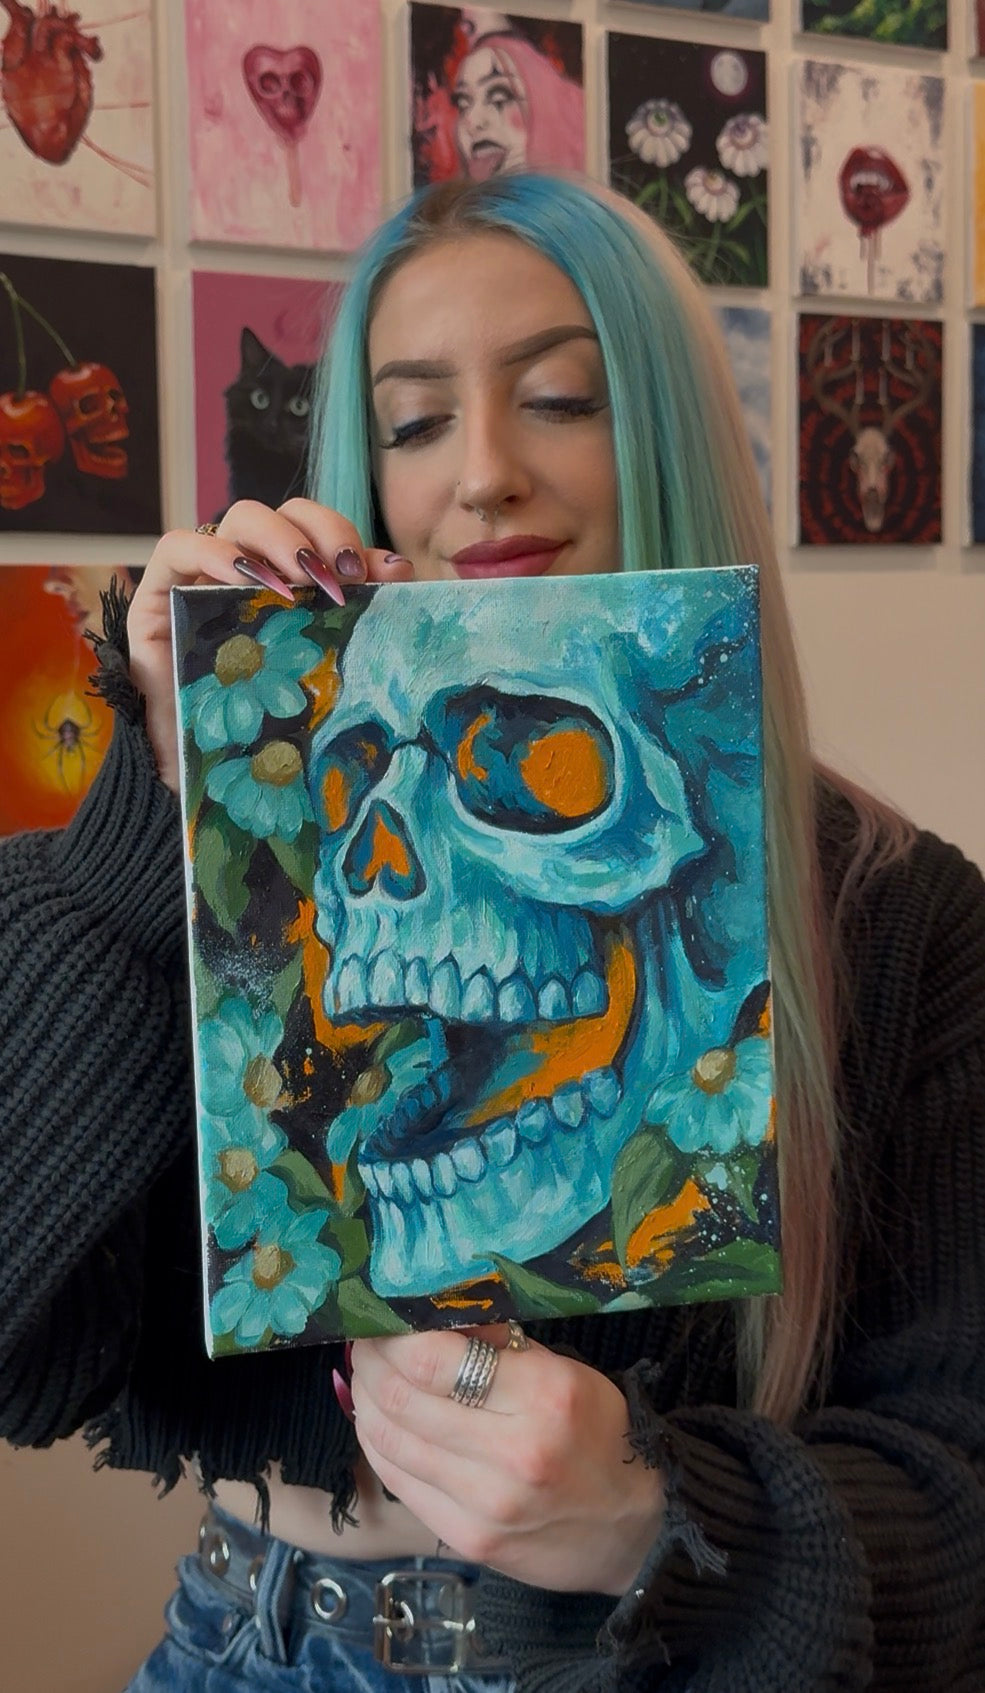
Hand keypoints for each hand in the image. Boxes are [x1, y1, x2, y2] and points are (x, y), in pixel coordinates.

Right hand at [127, 498, 412, 790]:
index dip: (337, 534)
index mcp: (284, 577)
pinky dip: (212, 554)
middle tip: (335, 578)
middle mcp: (244, 568)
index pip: (312, 527)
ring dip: (276, 542)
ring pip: (237, 521)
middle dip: (315, 536)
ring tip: (298, 585)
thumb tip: (397, 567)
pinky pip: (176, 548)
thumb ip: (355, 614)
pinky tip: (241, 578)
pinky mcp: (156, 594)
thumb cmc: (268, 720)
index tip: (362, 571)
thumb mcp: (318, 663)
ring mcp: (198, 577)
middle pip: (280, 514)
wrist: (210, 774)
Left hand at [349, 1326, 664, 1594]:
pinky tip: (377, 1419)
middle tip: (364, 1339)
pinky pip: (399, 1481)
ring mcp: (487, 1504)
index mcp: (544, 1395)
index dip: (392, 1334)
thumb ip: (498, 1343)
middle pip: (401, 1397)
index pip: (434, 1358)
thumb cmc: (598, 1433)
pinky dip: (377, 1443)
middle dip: (369, 1361)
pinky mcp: (468, 1540)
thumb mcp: (565, 1370)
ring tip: (365, 1374)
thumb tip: (430, 1311)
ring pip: (390, 1439)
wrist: (631, 1528)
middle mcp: (513, 1452)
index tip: (380, 1315)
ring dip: (365, 1398)